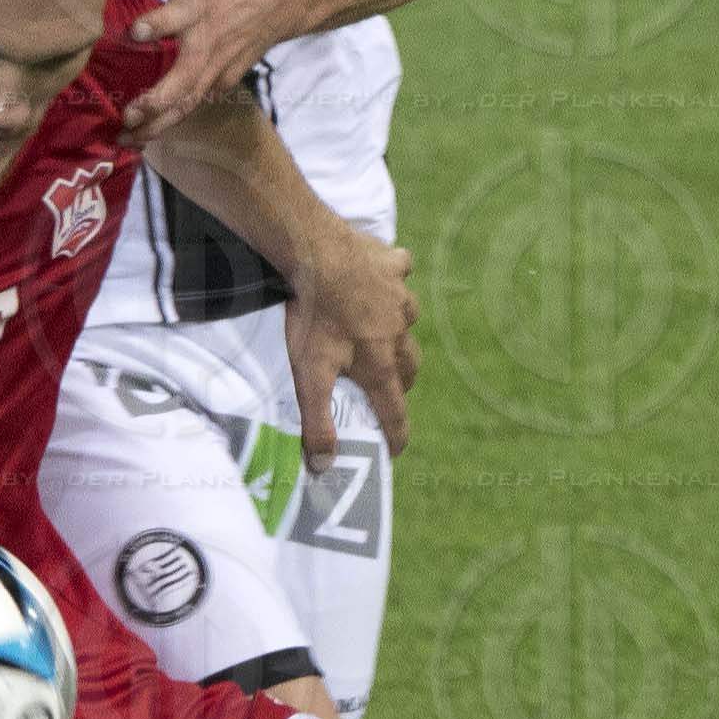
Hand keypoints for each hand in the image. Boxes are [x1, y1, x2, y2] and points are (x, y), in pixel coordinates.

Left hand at [121, 0, 302, 141]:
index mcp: (197, 5)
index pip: (177, 16)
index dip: (157, 24)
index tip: (135, 32)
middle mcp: (208, 41)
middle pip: (184, 79)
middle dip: (156, 100)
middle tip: (127, 115)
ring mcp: (218, 67)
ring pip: (188, 103)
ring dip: (159, 124)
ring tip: (128, 140)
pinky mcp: (224, 82)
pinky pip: (194, 106)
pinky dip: (171, 123)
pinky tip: (145, 137)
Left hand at [284, 227, 417, 469]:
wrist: (315, 252)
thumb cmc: (311, 315)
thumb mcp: (308, 374)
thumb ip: (317, 421)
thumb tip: (324, 467)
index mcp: (379, 362)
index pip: (394, 409)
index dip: (396, 434)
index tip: (396, 451)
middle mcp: (398, 332)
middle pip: (410, 366)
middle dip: (400, 382)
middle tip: (386, 388)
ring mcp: (400, 295)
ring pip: (408, 320)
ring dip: (399, 331)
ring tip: (381, 333)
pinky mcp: (393, 263)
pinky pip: (402, 273)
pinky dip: (395, 280)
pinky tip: (382, 278)